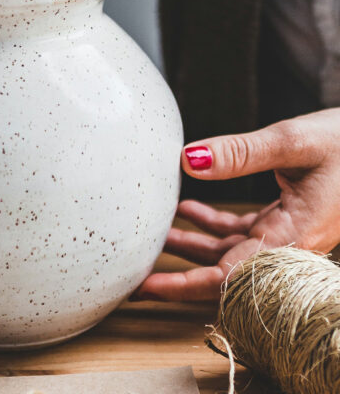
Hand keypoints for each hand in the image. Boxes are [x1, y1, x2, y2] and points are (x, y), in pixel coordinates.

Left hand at [135, 108, 339, 300]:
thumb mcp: (293, 141)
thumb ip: (240, 153)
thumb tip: (187, 161)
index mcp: (293, 236)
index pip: (230, 276)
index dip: (184, 286)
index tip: (145, 287)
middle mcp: (288, 243)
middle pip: (223, 272)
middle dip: (178, 275)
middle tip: (136, 274)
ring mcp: (285, 233)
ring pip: (227, 250)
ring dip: (189, 244)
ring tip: (151, 236)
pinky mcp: (284, 219)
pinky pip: (240, 231)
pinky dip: (211, 223)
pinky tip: (187, 209)